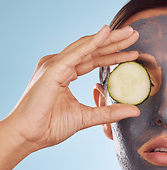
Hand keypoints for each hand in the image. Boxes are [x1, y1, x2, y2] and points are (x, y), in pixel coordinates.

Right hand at [3, 25, 139, 151]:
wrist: (28, 136)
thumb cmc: (49, 127)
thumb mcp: (87, 117)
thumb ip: (110, 112)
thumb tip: (135, 111)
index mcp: (65, 73)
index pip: (94, 60)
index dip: (114, 55)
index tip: (133, 53)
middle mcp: (60, 64)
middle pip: (93, 50)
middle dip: (115, 42)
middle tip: (134, 34)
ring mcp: (55, 64)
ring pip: (88, 47)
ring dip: (110, 38)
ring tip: (130, 32)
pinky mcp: (53, 68)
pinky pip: (77, 52)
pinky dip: (93, 42)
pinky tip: (107, 32)